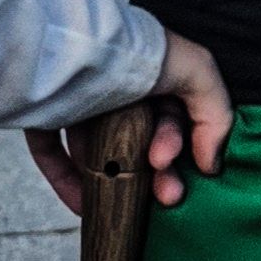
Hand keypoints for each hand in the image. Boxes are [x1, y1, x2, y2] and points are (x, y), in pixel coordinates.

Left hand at [25, 29, 232, 214]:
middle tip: (160, 196)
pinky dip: (68, 181)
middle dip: (152, 174)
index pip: (170, 118)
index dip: (175, 145)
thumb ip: (216, 113)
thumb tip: (210, 164)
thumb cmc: (132, 57)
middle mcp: (115, 87)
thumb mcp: (196, 70)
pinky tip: (85, 205)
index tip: (167, 166)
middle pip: (137, 139)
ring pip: (98, 151)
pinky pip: (55, 154)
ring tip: (118, 206)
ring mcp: (77, 102)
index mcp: (151, 73)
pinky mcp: (44, 117)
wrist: (67, 54)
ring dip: (112, 183)